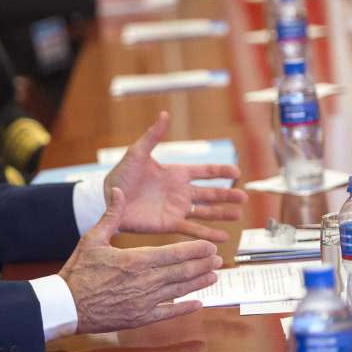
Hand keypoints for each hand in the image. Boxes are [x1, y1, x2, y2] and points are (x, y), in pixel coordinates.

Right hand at [59, 188, 220, 333]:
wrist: (67, 305)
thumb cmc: (78, 271)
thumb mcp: (92, 238)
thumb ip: (111, 216)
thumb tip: (119, 191)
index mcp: (135, 260)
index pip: (173, 254)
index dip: (194, 250)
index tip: (209, 246)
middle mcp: (145, 281)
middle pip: (182, 272)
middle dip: (202, 264)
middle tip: (217, 259)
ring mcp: (144, 302)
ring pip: (179, 291)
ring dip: (199, 283)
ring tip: (214, 276)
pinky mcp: (141, 318)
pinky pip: (168, 313)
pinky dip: (185, 309)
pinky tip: (198, 304)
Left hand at [106, 111, 247, 241]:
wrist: (108, 198)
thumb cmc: (121, 175)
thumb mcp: (137, 153)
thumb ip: (153, 136)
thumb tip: (164, 114)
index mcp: (175, 174)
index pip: (204, 172)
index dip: (220, 172)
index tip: (237, 172)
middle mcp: (180, 192)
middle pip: (210, 194)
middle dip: (227, 195)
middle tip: (243, 197)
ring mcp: (177, 208)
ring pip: (206, 212)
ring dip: (222, 214)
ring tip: (237, 216)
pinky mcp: (170, 224)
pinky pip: (193, 229)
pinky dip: (207, 234)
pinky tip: (222, 237)